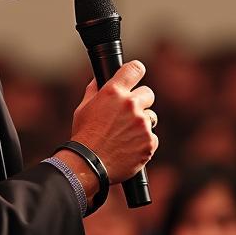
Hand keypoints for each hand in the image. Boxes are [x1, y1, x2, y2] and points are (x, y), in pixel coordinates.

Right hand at [69, 61, 157, 183]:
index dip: (136, 71)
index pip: (135, 69)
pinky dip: (144, 143)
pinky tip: (129, 148)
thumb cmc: (84, 137)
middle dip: (140, 102)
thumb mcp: (83, 109)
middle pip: (148, 93)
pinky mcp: (149, 142)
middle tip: (128, 115)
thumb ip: (94, 90)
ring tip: (126, 136)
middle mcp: (130, 105)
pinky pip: (152, 137)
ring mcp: (142, 124)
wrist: (89, 165)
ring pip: (151, 117)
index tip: (136, 76)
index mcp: (113, 92)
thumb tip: (99, 78)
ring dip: (142, 124)